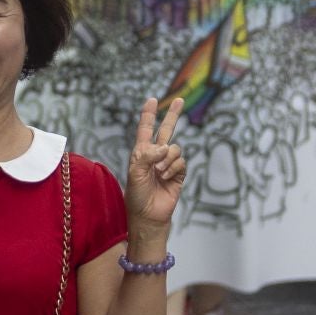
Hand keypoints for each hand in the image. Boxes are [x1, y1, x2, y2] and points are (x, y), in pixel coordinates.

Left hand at [125, 97, 185, 228]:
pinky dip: (173, 168)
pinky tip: (165, 178)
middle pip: (166, 130)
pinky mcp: (178, 173)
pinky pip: (180, 162)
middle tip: (180, 100)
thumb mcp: (135, 172)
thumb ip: (147, 155)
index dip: (148, 115)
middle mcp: (155, 155)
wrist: (148, 214)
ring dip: (167, 159)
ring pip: (175, 148)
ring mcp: (168, 164)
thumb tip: (165, 146)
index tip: (151, 100)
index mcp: (141, 152)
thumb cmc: (137, 194)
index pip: (145, 129)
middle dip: (173, 115)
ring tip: (159, 172)